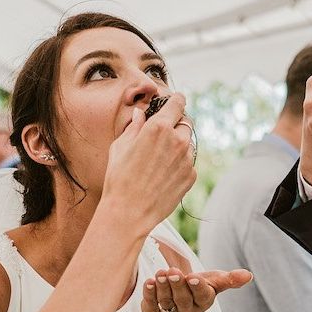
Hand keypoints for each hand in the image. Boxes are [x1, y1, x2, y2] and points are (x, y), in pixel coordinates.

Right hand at [100, 94, 196, 235]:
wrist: (129, 211)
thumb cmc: (119, 178)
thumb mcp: (120, 146)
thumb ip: (135, 126)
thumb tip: (141, 113)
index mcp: (159, 127)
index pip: (177, 103)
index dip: (177, 100)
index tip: (177, 100)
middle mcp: (178, 140)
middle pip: (185, 123)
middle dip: (175, 126)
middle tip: (161, 136)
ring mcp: (187, 159)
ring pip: (187, 144)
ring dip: (178, 146)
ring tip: (158, 161)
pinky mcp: (191, 176)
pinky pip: (188, 163)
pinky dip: (179, 165)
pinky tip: (162, 175)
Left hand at [141, 266, 252, 311]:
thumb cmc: (196, 291)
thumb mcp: (214, 283)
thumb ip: (230, 279)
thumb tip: (249, 275)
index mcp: (204, 301)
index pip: (202, 295)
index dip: (197, 287)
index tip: (192, 277)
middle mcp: (187, 310)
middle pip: (183, 299)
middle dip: (178, 285)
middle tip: (173, 272)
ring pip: (166, 301)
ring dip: (162, 287)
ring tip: (160, 274)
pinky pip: (150, 304)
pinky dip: (148, 294)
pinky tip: (148, 282)